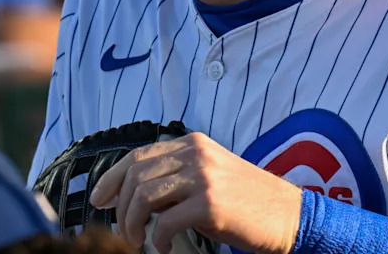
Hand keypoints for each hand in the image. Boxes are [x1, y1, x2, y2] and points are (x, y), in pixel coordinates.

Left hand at [89, 132, 301, 253]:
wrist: (288, 214)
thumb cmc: (246, 200)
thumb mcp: (210, 175)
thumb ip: (176, 176)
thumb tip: (133, 194)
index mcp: (193, 144)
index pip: (139, 155)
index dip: (113, 177)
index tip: (99, 198)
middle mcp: (196, 154)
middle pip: (137, 175)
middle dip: (121, 206)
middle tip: (123, 231)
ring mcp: (203, 177)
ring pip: (145, 196)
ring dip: (133, 224)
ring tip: (138, 241)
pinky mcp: (210, 204)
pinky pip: (165, 222)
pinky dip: (157, 239)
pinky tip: (164, 247)